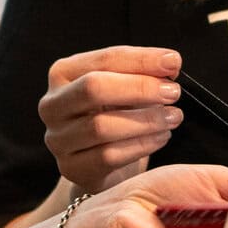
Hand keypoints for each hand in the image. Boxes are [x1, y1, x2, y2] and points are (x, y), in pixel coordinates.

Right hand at [40, 46, 183, 193]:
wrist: (103, 164)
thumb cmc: (117, 117)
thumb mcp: (126, 89)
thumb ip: (143, 73)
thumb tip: (170, 63)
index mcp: (63, 73)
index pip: (104, 59)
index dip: (142, 59)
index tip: (174, 62)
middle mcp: (53, 105)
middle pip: (93, 88)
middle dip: (139, 88)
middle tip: (173, 92)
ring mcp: (58, 139)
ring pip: (101, 126)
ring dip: (146, 120)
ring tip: (173, 117)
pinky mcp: (72, 168)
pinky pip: (108, 156)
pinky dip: (141, 145)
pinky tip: (162, 137)